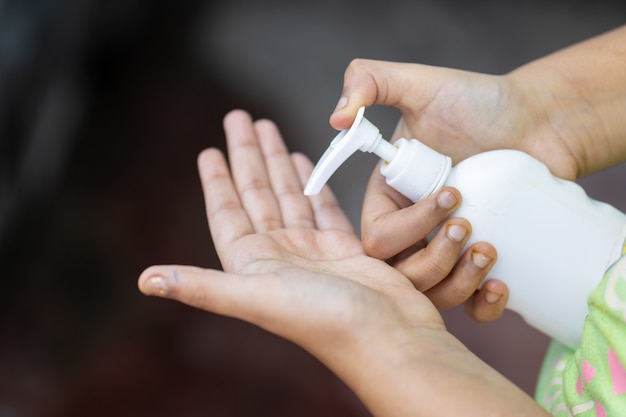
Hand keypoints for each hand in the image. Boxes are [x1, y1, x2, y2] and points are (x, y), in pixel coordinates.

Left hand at [136, 110, 545, 415]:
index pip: (227, 211)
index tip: (208, 149)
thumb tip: (144, 281)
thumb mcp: (255, 297)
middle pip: (257, 194)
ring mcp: (312, 251)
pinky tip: (305, 162)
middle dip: (248, 155)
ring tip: (271, 129)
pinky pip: (322, 207)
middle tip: (241, 117)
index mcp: (252, 263)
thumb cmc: (322, 321)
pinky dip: (313, 184)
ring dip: (278, 163)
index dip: (216, 181)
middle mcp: (279, 255)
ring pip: (289, 195)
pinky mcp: (344, 249)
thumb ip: (202, 286)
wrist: (386, 338)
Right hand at [330, 59, 580, 320]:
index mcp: (388, 199)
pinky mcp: (480, 266)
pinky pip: (470, 308)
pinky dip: (482, 306)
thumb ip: (370, 82)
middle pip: (401, 276)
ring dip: (458, 283)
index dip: (408, 228)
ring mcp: (446, 251)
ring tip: (490, 250)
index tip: (452, 195)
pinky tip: (501, 285)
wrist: (537, 121)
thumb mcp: (420, 84)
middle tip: (469, 226)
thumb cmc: (477, 103)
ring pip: (433, 296)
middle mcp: (413, 231)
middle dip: (433, 259)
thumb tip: (336, 120)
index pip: (378, 238)